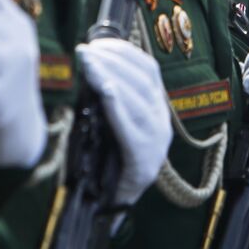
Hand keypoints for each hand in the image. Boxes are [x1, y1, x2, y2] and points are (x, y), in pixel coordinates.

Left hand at [77, 37, 171, 205]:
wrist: (113, 206)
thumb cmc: (107, 158)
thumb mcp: (112, 122)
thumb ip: (108, 96)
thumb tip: (87, 62)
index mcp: (156, 109)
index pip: (148, 70)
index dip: (125, 52)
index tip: (99, 42)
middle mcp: (161, 122)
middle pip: (142, 81)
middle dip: (113, 60)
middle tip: (86, 51)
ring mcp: (156, 141)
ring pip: (138, 100)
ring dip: (111, 76)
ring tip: (89, 63)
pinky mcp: (144, 160)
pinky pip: (132, 128)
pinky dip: (118, 106)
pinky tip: (105, 90)